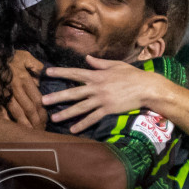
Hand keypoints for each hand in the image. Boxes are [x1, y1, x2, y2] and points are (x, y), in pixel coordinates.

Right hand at [6, 50, 46, 129]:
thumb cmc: (5, 56)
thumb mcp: (24, 55)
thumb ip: (36, 65)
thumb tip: (44, 77)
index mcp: (24, 78)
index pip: (37, 99)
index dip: (43, 112)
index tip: (46, 121)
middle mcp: (16, 88)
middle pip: (29, 108)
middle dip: (36, 122)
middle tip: (40, 131)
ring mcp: (4, 93)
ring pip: (17, 112)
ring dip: (24, 125)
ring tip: (29, 134)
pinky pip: (1, 111)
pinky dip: (6, 121)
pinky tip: (10, 130)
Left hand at [43, 55, 166, 132]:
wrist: (146, 87)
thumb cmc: (132, 75)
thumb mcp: (115, 65)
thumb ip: (99, 63)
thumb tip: (87, 58)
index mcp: (97, 75)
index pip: (75, 73)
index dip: (60, 72)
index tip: (47, 72)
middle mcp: (96, 87)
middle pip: (73, 92)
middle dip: (57, 97)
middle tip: (43, 101)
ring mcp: (101, 99)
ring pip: (80, 107)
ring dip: (66, 113)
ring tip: (54, 119)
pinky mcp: (108, 109)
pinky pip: (92, 118)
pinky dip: (83, 124)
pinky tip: (73, 130)